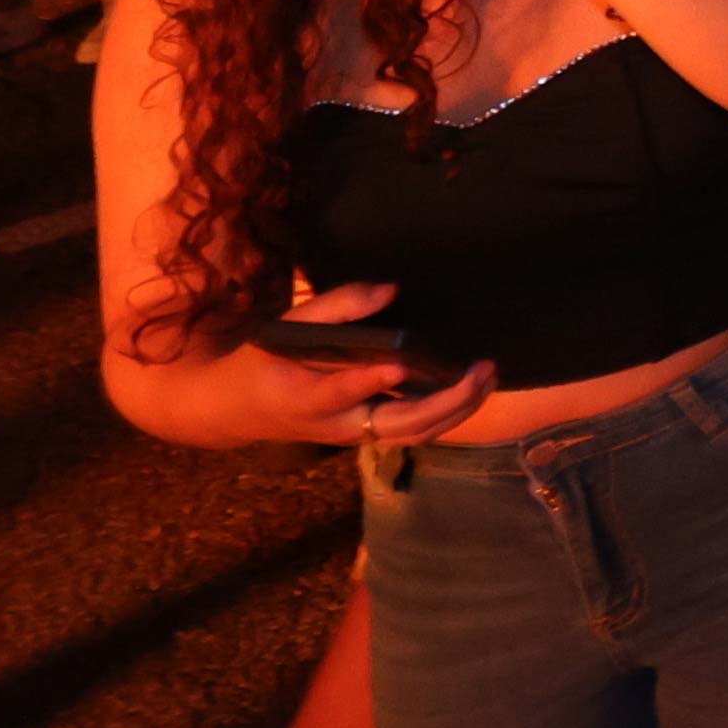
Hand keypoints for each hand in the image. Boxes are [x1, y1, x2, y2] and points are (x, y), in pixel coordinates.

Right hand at [226, 281, 499, 446]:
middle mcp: (334, 425)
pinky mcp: (368, 435)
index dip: (369, 382)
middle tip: (479, 370)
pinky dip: (448, 416)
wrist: (239, 409)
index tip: (399, 364)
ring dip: (457, 411)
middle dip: (444, 402)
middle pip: (397, 425)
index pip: (339, 393)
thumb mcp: (286, 328)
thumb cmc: (266, 360)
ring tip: (488, 377)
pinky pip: (414, 432)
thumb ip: (335, 307)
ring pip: (413, 434)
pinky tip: (474, 390)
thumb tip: (389, 291)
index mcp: (303, 397)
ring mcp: (354, 435)